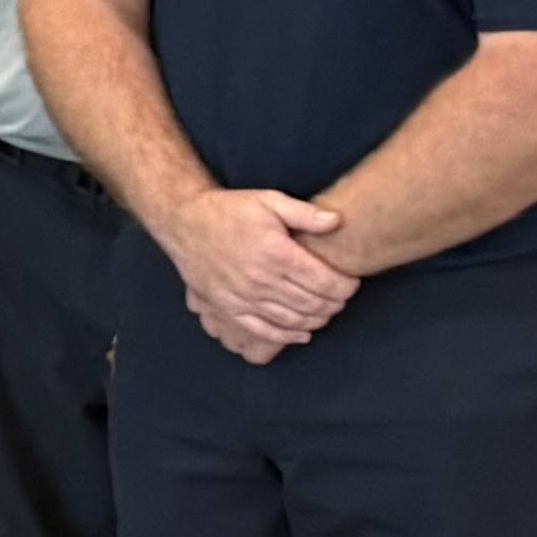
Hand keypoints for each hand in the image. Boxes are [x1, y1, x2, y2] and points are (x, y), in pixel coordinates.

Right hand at [159, 184, 356, 356]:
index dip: (346, 286)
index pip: (326, 282)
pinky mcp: (229, 307)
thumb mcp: (269, 200)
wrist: (185, 222)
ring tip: (325, 310)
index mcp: (276, 254)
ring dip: (317, 319)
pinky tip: (302, 333)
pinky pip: (263, 330)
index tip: (351, 282)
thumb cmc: (229, 210)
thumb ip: (305, 213)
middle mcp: (262, 279)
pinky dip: (287, 336)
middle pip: (314, 304)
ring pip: (293, 319)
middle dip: (335, 303)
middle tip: (341, 297)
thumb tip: (337, 221)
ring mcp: (244, 297)